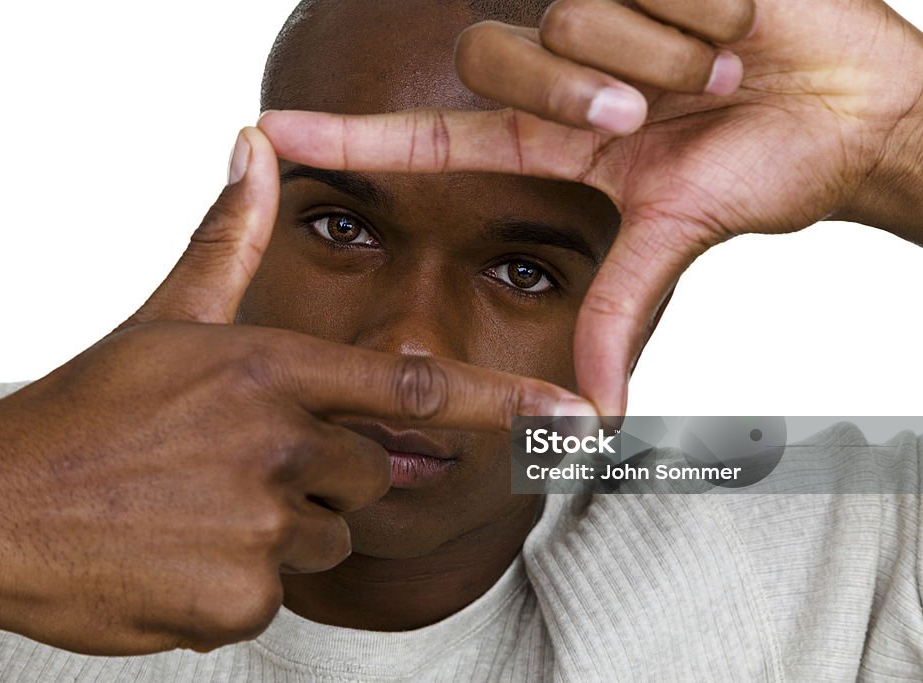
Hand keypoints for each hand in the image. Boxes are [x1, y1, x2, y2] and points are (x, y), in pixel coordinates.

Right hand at [0, 129, 587, 653]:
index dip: (507, 405)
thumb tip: (251, 151)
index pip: (417, 392)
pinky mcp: (240, 599)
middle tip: (232, 466)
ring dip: (280, 530)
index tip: (575, 417)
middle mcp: (281, 445)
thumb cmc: (81, 413)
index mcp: (273, 372)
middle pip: (368, 474)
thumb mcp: (164, 318)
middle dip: (323, 474)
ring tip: (196, 508)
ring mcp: (263, 527)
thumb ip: (230, 240)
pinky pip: (276, 595)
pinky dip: (239, 581)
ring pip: (326, 537)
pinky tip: (178, 554)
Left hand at [257, 0, 922, 415]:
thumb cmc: (769, 163)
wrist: (853, 106)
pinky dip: (701, 3)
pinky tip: (732, 18)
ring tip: (717, 65)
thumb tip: (593, 410)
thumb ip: (619, 308)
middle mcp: (562, 74)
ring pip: (572, 14)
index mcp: (554, 140)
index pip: (431, 135)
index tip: (269, 133)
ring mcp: (598, 14)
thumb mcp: (677, 233)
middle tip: (660, 112)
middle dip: (585, 92)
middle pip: (500, 56)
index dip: (351, 135)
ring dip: (661, 50)